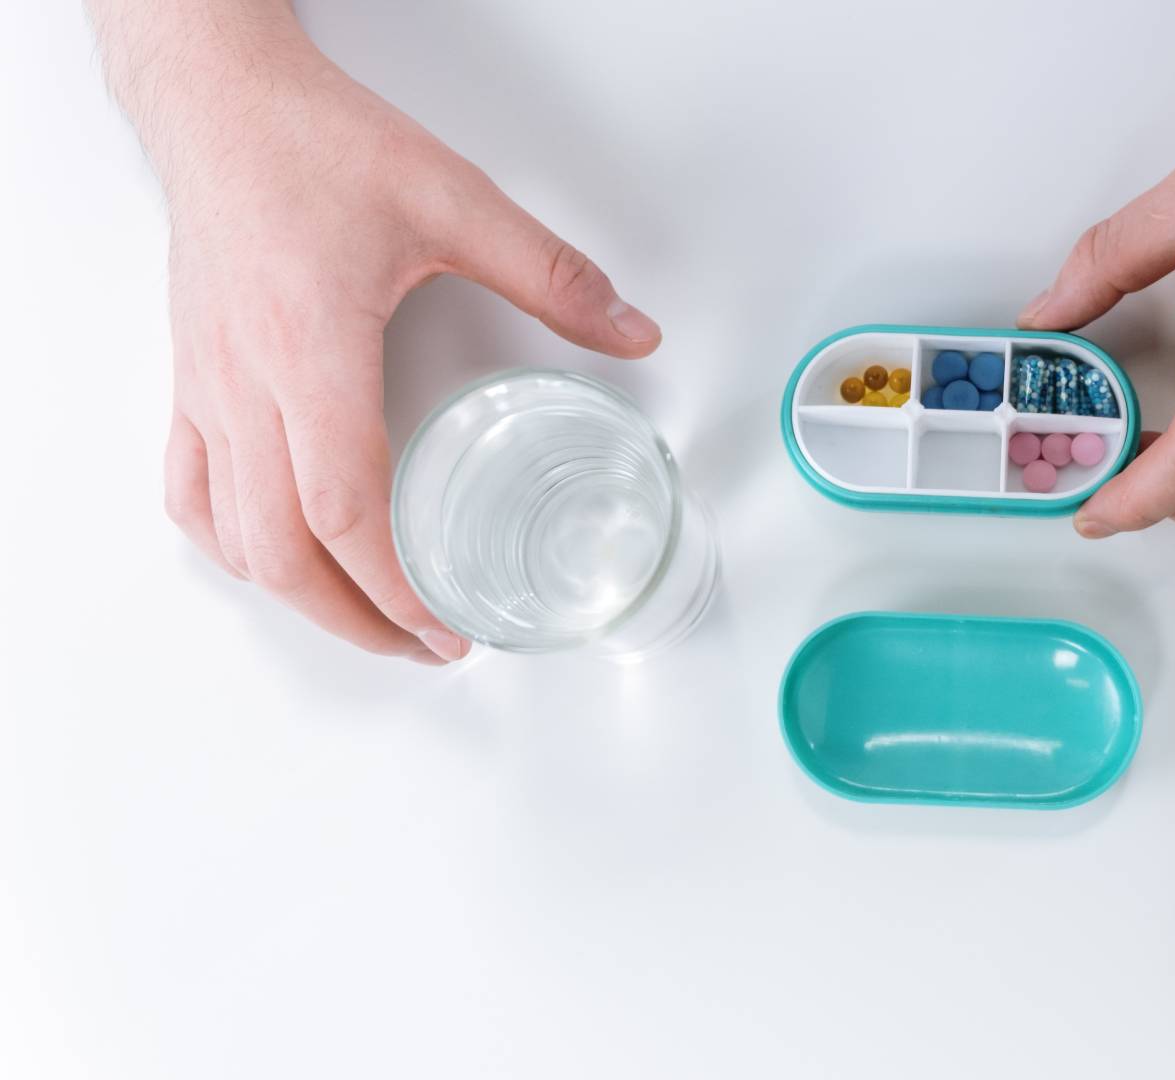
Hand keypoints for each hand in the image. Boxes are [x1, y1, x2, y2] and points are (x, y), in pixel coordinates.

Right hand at [93, 4, 660, 661]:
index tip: (447, 629)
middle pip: (280, 550)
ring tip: (363, 621)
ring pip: (229, 534)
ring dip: (294, 596)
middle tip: (425, 647)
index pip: (343, 508)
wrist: (220, 102)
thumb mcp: (455, 201)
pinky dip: (231, 543)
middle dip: (354, 621)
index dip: (395, 588)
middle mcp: (247, 384)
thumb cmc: (316, 144)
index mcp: (312, 351)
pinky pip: (189, 488)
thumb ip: (552, 275)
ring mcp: (207, 386)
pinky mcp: (191, 376)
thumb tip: (634, 332)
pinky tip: (272, 555)